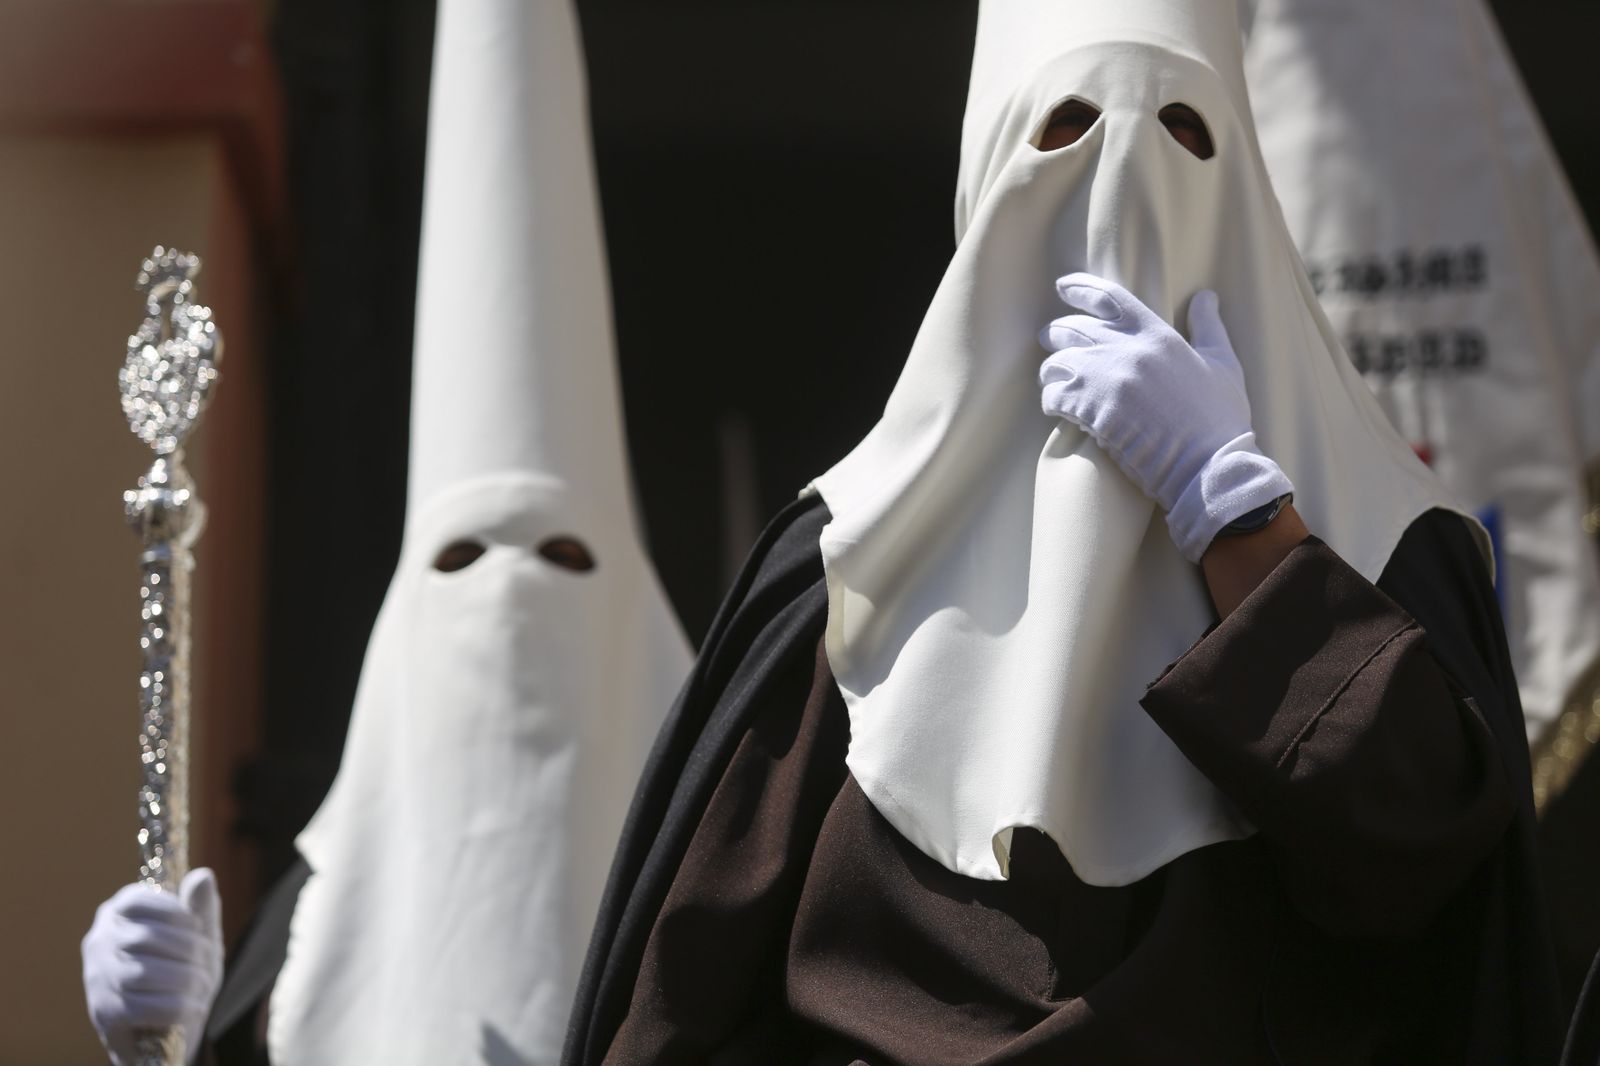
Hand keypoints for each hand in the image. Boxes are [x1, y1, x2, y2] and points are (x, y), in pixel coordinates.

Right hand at [82, 868, 223, 1065]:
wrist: (170, 1029)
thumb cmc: (184, 972)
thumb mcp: (200, 937)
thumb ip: (202, 908)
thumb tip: (203, 875)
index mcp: (118, 912)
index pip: (138, 900)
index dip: (175, 914)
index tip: (197, 929)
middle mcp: (99, 941)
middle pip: (146, 937)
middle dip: (189, 951)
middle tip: (208, 965)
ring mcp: (96, 978)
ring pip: (144, 972)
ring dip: (185, 980)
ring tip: (202, 987)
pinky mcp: (103, 1013)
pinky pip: (143, 1006)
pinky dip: (177, 1007)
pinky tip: (193, 1009)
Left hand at [1038, 272, 1293, 561]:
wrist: (1208, 467)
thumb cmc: (1220, 419)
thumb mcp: (1223, 364)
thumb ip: (1208, 327)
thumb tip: (1205, 296)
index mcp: (1157, 334)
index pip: (1109, 297)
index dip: (1080, 288)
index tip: (1063, 286)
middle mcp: (1127, 351)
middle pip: (1072, 328)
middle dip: (1057, 333)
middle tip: (1051, 340)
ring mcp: (1106, 381)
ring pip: (1057, 361)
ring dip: (1052, 370)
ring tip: (1055, 379)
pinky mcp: (1092, 412)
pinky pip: (1054, 395)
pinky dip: (1051, 399)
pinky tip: (1057, 407)